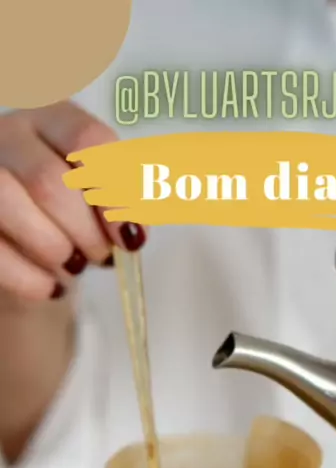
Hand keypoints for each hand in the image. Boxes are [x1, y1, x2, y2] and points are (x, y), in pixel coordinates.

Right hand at [0, 100, 145, 300]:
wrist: (28, 243)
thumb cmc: (72, 213)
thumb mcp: (105, 200)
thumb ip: (125, 206)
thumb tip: (132, 232)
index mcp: (55, 120)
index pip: (87, 140)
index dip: (115, 193)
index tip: (131, 237)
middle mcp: (12, 136)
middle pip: (48, 179)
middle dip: (84, 231)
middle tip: (100, 256)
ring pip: (8, 201)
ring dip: (53, 248)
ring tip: (74, 266)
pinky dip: (29, 277)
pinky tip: (51, 288)